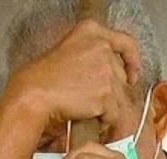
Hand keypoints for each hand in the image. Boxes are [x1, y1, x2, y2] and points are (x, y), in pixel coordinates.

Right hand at [3, 19, 141, 132]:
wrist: (34, 94)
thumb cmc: (42, 78)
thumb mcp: (68, 50)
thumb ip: (91, 54)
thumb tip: (109, 72)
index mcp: (92, 31)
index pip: (126, 43)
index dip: (132, 61)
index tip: (133, 74)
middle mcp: (102, 48)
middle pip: (121, 75)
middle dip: (112, 90)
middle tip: (95, 99)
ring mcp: (106, 71)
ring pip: (119, 96)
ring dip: (106, 107)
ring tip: (86, 108)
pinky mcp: (105, 94)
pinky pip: (113, 113)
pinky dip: (103, 119)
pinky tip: (87, 114)